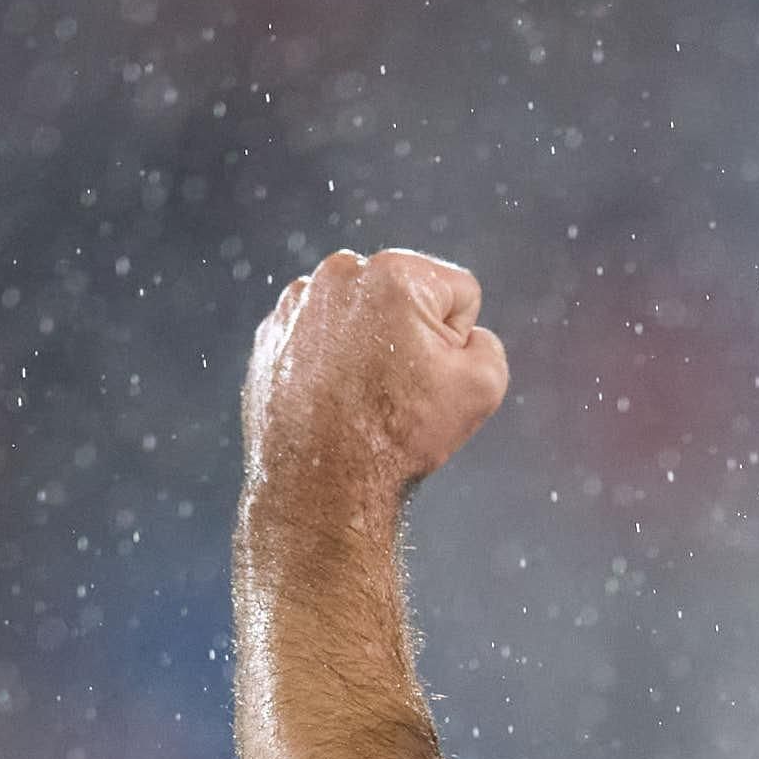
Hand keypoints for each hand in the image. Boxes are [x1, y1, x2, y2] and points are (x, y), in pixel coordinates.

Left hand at [243, 248, 511, 514]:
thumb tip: (466, 337)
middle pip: (406, 298)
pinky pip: (320, 337)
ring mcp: (297, 302)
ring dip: (369, 347)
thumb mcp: (482, 388)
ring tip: (363, 397)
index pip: (458, 293)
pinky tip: (333, 399)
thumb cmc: (397, 436)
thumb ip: (487, 344)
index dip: (458, 341)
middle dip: (411, 337)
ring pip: (361, 317)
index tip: (432, 376)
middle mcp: (339, 274)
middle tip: (398, 389)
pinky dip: (330, 362)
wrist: (320, 485)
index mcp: (395, 273)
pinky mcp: (271, 333)